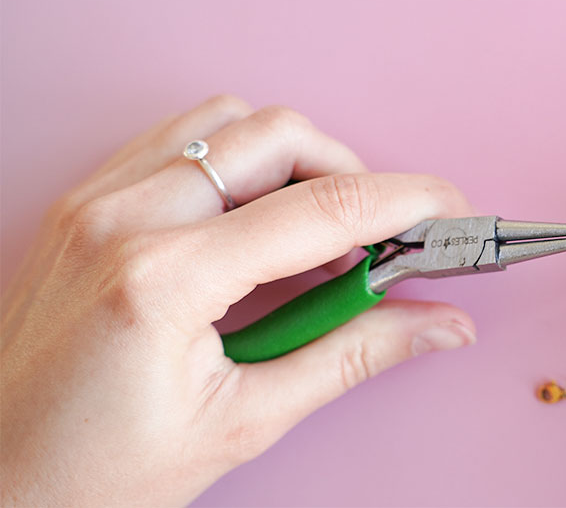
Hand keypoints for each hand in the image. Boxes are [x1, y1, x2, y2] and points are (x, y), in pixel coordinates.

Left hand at [0, 96, 476, 505]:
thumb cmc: (92, 476)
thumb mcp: (241, 422)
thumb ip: (353, 355)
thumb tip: (441, 323)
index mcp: (162, 278)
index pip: (322, 208)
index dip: (407, 202)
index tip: (452, 212)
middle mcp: (122, 217)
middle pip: (278, 136)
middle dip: (353, 174)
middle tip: (383, 242)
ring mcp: (93, 202)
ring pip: (228, 123)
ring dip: (293, 162)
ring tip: (317, 235)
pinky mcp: (82, 204)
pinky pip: (179, 141)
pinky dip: (238, 165)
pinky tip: (254, 224)